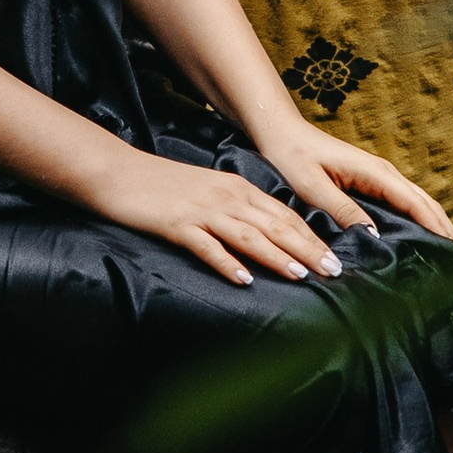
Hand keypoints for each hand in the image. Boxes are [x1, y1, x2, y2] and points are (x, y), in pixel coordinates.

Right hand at [93, 147, 350, 291]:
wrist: (118, 172)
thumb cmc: (162, 185)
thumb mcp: (208, 190)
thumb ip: (236, 209)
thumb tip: (266, 235)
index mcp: (237, 187)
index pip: (283, 214)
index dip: (311, 236)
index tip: (334, 257)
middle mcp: (225, 197)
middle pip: (275, 225)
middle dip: (307, 249)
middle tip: (333, 271)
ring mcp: (202, 210)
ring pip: (249, 235)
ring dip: (277, 256)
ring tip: (300, 275)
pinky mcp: (177, 224)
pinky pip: (208, 246)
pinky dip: (228, 263)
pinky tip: (244, 279)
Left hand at [254, 120, 452, 244]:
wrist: (280, 132)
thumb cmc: (292, 156)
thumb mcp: (313, 187)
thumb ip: (342, 210)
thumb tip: (373, 235)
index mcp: (375, 172)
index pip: (416, 203)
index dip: (437, 227)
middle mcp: (384, 172)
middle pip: (425, 203)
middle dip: (445, 228)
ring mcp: (380, 176)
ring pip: (417, 202)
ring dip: (435, 224)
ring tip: (448, 254)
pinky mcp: (372, 181)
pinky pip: (403, 202)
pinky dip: (419, 218)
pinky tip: (421, 237)